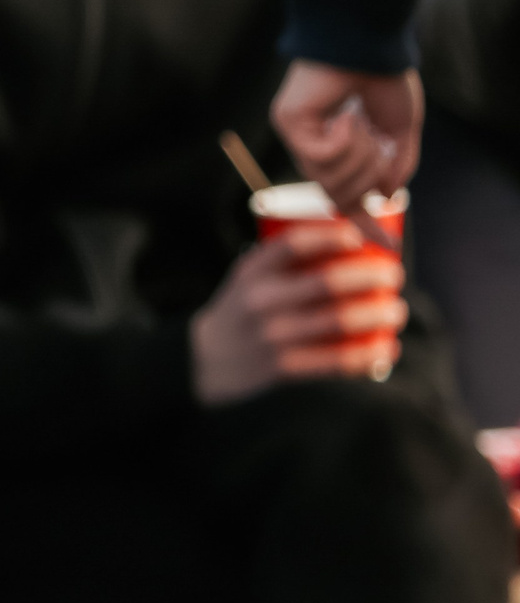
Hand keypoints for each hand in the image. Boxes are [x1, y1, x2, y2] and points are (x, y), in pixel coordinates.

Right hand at [190, 224, 406, 403]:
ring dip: (380, 315)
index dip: (334, 236)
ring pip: (340, 321)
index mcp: (252, 271)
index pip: (295, 243)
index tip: (360, 236)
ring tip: (396, 311)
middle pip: (328, 282)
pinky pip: (336, 360)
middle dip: (374, 276)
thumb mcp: (250, 276)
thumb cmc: (244, 308)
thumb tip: (358, 239)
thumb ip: (287, 260)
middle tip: (394, 276)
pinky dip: (368, 355)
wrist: (207, 358)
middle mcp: (260, 301)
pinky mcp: (282, 367)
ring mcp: (271, 335)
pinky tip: (386, 348)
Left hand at [272, 59, 422, 213]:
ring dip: (359, 155)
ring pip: (331, 178)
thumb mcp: (402, 130)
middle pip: (341, 194)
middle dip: (369, 175)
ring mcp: (297, 136)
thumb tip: (387, 195)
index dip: (368, 223)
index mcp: (340, 150)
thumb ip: (397, 164)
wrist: (370, 45)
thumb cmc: (384, 79)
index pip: (348, 197)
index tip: (390, 246)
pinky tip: (345, 114)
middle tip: (380, 143)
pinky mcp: (288, 123)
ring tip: (362, 122)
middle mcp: (314, 146)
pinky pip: (321, 156)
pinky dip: (343, 139)